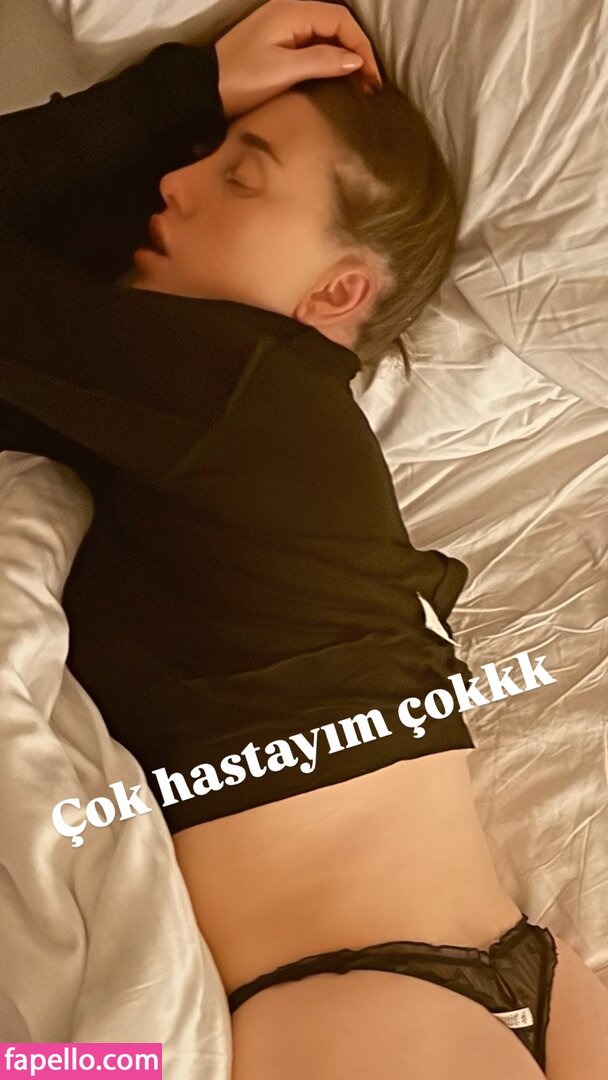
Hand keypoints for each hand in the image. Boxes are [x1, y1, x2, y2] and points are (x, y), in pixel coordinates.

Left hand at [214, 0, 382, 118]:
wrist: (207, 89)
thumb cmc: (242, 79)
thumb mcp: (284, 71)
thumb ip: (322, 61)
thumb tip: (356, 61)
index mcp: (294, 11)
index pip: (341, 21)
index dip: (362, 47)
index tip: (372, 78)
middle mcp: (292, 11)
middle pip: (337, 25)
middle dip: (357, 52)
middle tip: (370, 85)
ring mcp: (285, 25)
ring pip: (327, 34)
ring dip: (346, 57)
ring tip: (358, 85)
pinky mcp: (280, 41)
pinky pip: (314, 43)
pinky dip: (331, 59)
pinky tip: (338, 78)